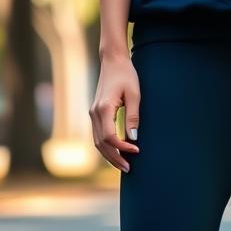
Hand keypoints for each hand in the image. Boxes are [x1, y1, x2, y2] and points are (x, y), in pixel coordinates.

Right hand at [90, 50, 140, 171]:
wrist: (113, 61)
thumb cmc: (126, 75)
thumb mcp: (134, 94)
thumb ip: (133, 116)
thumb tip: (134, 138)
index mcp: (103, 108)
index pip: (110, 137)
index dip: (123, 147)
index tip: (137, 150)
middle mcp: (94, 113)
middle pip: (101, 143)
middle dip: (115, 158)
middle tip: (129, 168)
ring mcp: (92, 113)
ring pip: (97, 142)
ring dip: (109, 155)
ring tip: (124, 165)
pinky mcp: (95, 113)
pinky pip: (98, 135)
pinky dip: (106, 147)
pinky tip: (117, 152)